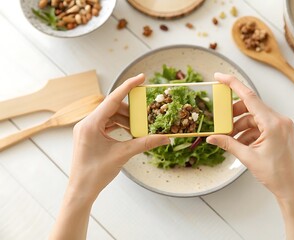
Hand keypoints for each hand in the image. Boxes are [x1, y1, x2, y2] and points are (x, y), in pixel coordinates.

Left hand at [68, 73, 168, 201]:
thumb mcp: (123, 155)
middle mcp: (86, 123)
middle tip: (146, 115)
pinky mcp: (89, 135)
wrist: (81, 190)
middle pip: (112, 107)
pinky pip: (106, 124)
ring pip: (110, 116)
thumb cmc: (96, 174)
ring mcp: (87, 129)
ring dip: (126, 120)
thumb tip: (164, 138)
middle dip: (131, 111)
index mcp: (91, 123)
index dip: (128, 87)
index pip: (113, 99)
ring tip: (140, 127)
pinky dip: (119, 126)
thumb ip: (144, 143)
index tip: (141, 78)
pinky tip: (130, 132)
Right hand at [207, 73, 293, 200]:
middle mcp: (279, 120)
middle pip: (250, 107)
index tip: (219, 77)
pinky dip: (248, 132)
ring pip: (254, 117)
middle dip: (233, 114)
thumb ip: (228, 144)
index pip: (249, 97)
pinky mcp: (280, 131)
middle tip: (221, 123)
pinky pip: (260, 125)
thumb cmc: (276, 174)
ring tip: (230, 138)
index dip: (232, 84)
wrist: (291, 188)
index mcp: (273, 123)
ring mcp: (281, 125)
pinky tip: (240, 143)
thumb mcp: (248, 157)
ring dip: (240, 126)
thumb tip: (212, 137)